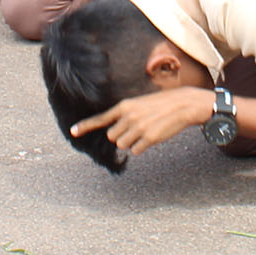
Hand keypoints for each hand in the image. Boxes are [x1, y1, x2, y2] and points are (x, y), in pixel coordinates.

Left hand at [70, 88, 212, 159]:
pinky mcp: (148, 138)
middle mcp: (128, 116)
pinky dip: (141, 147)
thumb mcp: (139, 104)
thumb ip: (125, 116)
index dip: (85, 126)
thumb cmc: (160, 104)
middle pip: (112, 136)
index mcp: (125, 106)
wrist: (182, 104)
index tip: (73, 132)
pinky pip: (135, 150)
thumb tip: (113, 134)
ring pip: (123, 145)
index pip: (100, 118)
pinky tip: (151, 137)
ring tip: (145, 131)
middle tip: (136, 128)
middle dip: (121, 135)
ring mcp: (138, 128)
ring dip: (132, 142)